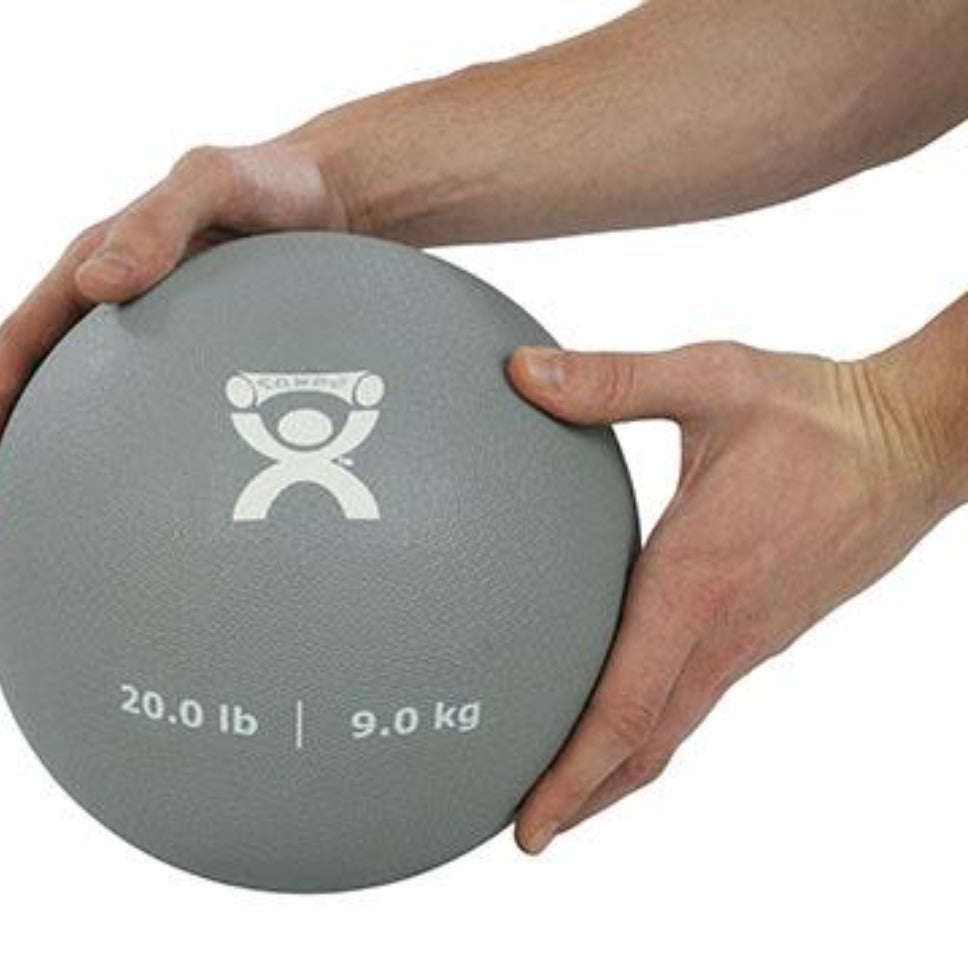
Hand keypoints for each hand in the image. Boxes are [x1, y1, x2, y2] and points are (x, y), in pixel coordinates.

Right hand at [0, 138, 347, 535]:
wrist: (335, 198)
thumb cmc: (272, 182)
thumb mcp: (213, 181)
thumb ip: (159, 223)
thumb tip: (94, 282)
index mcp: (100, 264)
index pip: (24, 339)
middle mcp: (120, 307)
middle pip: (46, 389)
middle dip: (12, 453)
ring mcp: (163, 337)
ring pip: (99, 410)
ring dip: (70, 466)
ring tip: (57, 531)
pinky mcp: (207, 358)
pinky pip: (163, 412)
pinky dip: (145, 455)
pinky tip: (157, 502)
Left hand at [505, 338, 955, 853]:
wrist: (911, 441)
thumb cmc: (813, 414)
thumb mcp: (707, 379)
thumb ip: (610, 382)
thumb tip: (520, 376)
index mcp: (697, 580)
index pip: (627, 705)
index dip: (573, 773)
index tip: (532, 826)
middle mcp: (724, 628)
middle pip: (646, 745)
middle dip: (583, 798)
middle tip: (526, 830)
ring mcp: (750, 638)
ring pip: (674, 730)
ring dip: (615, 772)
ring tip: (562, 794)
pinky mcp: (764, 630)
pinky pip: (698, 699)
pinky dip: (651, 731)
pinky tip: (623, 719)